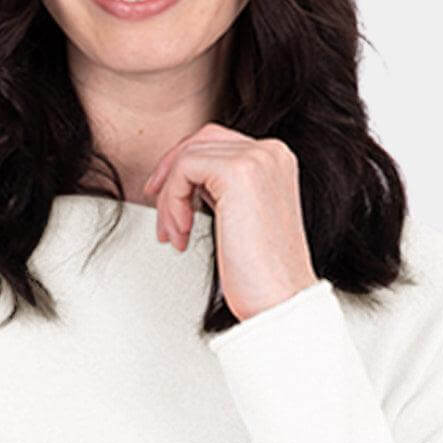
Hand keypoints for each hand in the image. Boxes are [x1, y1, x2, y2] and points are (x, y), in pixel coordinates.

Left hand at [142, 125, 318, 320]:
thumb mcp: (241, 216)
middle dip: (171, 177)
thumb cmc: (263, 272)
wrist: (280, 299)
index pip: (216, 143)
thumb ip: (222, 189)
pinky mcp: (237, 171)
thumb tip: (186, 179)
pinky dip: (172, 201)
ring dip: (170, 198)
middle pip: (200, 142)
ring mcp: (257, 157)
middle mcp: (271, 151)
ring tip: (175, 235)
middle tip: (162, 215)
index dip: (183, 169)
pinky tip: (181, 233)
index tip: (168, 202)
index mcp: (276, 159)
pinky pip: (184, 168)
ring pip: (188, 157)